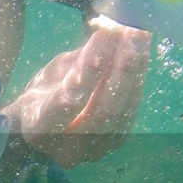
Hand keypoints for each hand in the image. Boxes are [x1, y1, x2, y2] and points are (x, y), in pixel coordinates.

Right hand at [3, 16, 150, 167]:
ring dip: (137, 70)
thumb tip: (110, 34)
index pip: (69, 100)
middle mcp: (68, 149)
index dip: (91, 67)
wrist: (43, 129)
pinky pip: (130, 110)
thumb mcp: (51, 73)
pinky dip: (138, 79)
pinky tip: (143, 53)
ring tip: (142, 36)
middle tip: (133, 31)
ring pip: (123, 111)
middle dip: (122, 68)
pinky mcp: (115, 143)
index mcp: (39, 128)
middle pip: (104, 111)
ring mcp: (95, 151)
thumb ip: (80, 61)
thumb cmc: (41, 95)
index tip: (107, 33)